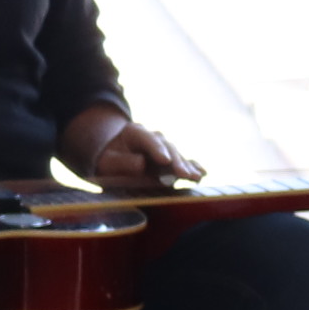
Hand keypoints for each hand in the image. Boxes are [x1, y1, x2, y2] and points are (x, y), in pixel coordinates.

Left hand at [90, 124, 204, 187]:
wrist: (112, 159)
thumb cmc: (107, 161)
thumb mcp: (106, 161)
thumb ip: (122, 162)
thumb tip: (142, 164)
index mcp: (134, 132)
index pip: (148, 139)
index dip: (157, 150)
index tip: (165, 161)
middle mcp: (152, 137)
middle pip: (167, 146)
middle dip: (176, 161)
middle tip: (183, 174)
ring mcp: (163, 148)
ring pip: (177, 154)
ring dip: (186, 166)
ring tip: (195, 177)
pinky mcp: (171, 160)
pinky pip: (183, 161)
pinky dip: (193, 167)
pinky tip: (202, 174)